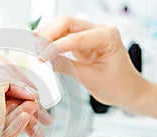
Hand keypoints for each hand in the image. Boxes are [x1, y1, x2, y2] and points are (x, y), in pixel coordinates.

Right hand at [36, 15, 151, 110]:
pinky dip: (50, 42)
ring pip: (62, 26)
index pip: (74, 37)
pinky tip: (42, 48)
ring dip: (47, 36)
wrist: (126, 90)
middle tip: (35, 50)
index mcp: (107, 36)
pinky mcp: (82, 42)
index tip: (41, 58)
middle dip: (48, 35)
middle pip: (66, 22)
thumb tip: (46, 60)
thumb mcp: (92, 79)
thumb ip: (68, 67)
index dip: (54, 47)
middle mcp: (98, 30)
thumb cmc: (118, 85)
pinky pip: (62, 37)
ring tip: (35, 49)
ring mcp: (89, 34)